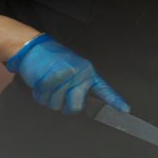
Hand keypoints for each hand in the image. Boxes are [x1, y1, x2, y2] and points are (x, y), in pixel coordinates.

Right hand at [4, 34, 129, 114]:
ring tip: (47, 82)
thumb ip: (79, 84)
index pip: (102, 88)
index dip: (114, 100)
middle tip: (58, 93)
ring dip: (49, 98)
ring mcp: (64, 77)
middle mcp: (78, 74)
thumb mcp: (72, 67)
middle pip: (75, 107)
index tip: (125, 110)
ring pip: (57, 105)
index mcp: (86, 71)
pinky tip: (39, 82)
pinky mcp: (48, 80)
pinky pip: (44, 100)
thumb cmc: (51, 59)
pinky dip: (39, 95)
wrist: (32, 47)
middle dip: (65, 105)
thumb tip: (81, 102)